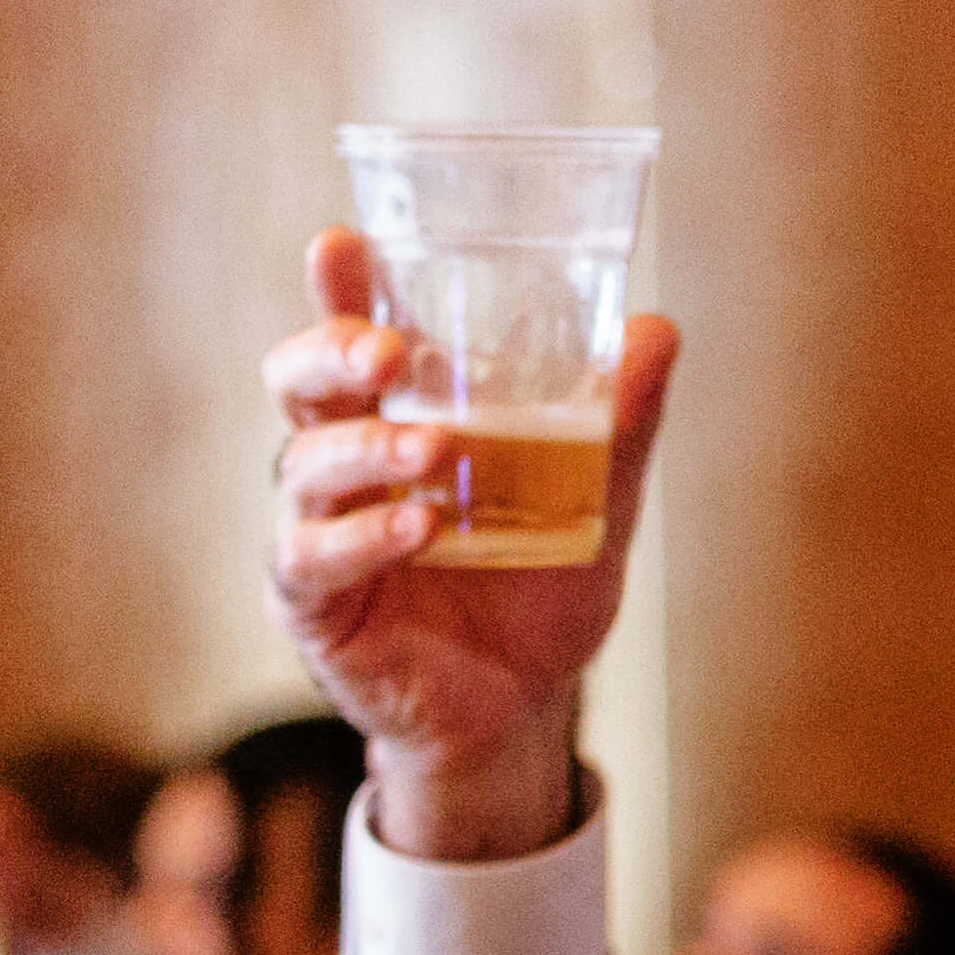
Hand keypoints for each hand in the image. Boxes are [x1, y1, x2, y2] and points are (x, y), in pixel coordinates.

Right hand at [262, 236, 676, 866]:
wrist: (519, 711)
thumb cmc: (536, 593)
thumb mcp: (592, 503)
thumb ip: (618, 426)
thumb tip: (657, 331)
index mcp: (391, 418)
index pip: (351, 337)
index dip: (338, 289)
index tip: (342, 243)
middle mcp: (340, 463)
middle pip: (297, 382)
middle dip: (329, 352)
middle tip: (385, 350)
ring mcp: (316, 531)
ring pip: (303, 465)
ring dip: (366, 449)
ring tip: (433, 453)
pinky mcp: (313, 604)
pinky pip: (314, 557)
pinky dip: (366, 539)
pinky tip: (418, 530)